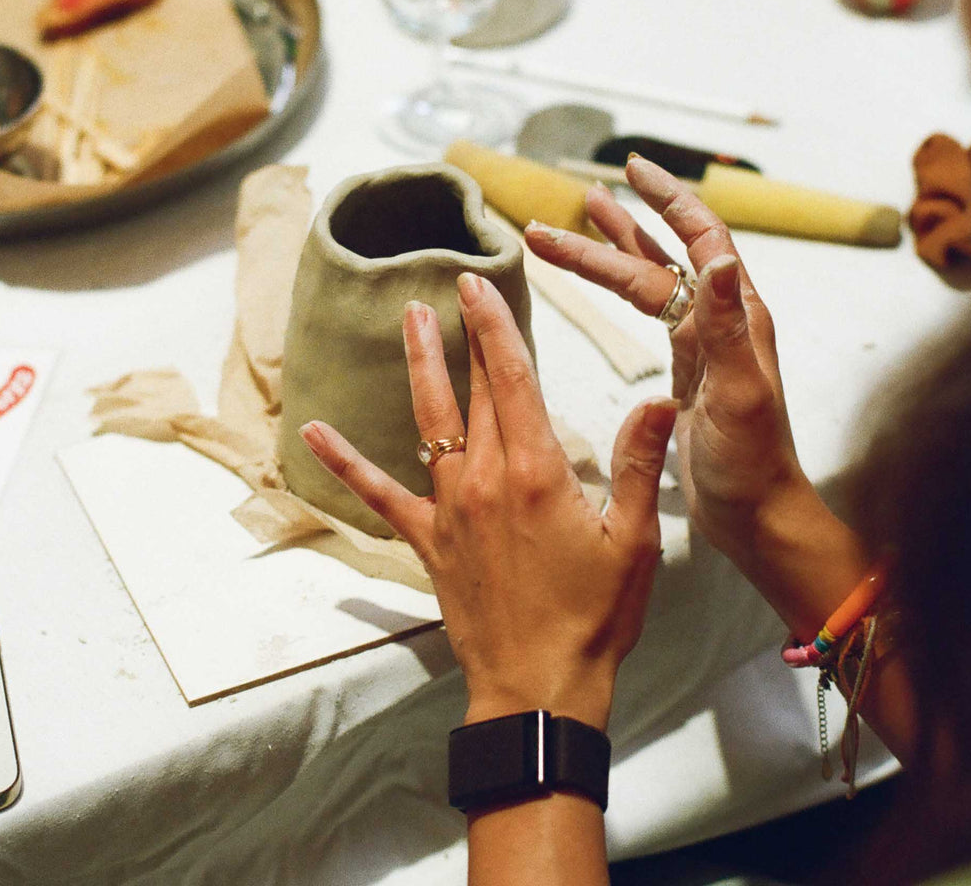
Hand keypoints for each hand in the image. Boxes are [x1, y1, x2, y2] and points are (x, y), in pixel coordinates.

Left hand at [299, 271, 675, 730]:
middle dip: (465, 334)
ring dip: (421, 367)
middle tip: (451, 286)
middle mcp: (486, 479)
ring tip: (411, 322)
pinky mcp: (428, 540)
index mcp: (538, 471)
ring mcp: (450, 508)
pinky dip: (345, 462)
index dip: (495, 326)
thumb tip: (657, 401)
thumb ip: (636, 464)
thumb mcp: (633, 540)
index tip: (480, 285)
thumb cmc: (593, 617)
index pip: (512, 378)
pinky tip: (313, 432)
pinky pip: (379, 494)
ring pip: (429, 421)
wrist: (538, 687)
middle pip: (473, 390)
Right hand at [523, 155, 808, 574]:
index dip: (667, 200)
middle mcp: (717, 320)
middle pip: (658, 259)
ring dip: (614, 251)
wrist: (755, 514)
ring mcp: (699, 343)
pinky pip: (647, 314)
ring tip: (578, 218)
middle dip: (612, 232)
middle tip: (562, 209)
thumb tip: (716, 257)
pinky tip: (605, 282)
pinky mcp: (683, 369)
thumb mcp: (741, 393)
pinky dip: (620, 291)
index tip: (631, 169)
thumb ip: (726, 326)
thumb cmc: (752, 462)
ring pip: (649, 281)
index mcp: (735, 317)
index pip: (701, 238)